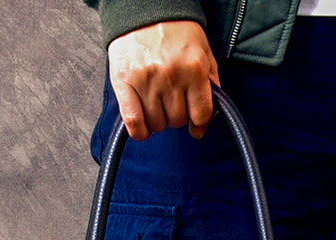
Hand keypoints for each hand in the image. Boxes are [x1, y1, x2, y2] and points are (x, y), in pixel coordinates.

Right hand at [107, 21, 219, 140]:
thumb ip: (210, 85)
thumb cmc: (176, 32)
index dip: (198, 122)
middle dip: (176, 115)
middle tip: (171, 99)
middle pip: (177, 121)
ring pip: (157, 124)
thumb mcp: (203, 52)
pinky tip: (143, 127)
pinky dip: (140, 132)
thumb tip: (206, 122)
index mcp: (194, 68)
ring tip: (156, 102)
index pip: (200, 115)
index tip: (194, 121)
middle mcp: (171, 76)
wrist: (145, 9)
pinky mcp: (124, 83)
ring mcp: (146, 80)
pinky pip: (134, 123)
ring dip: (158, 120)